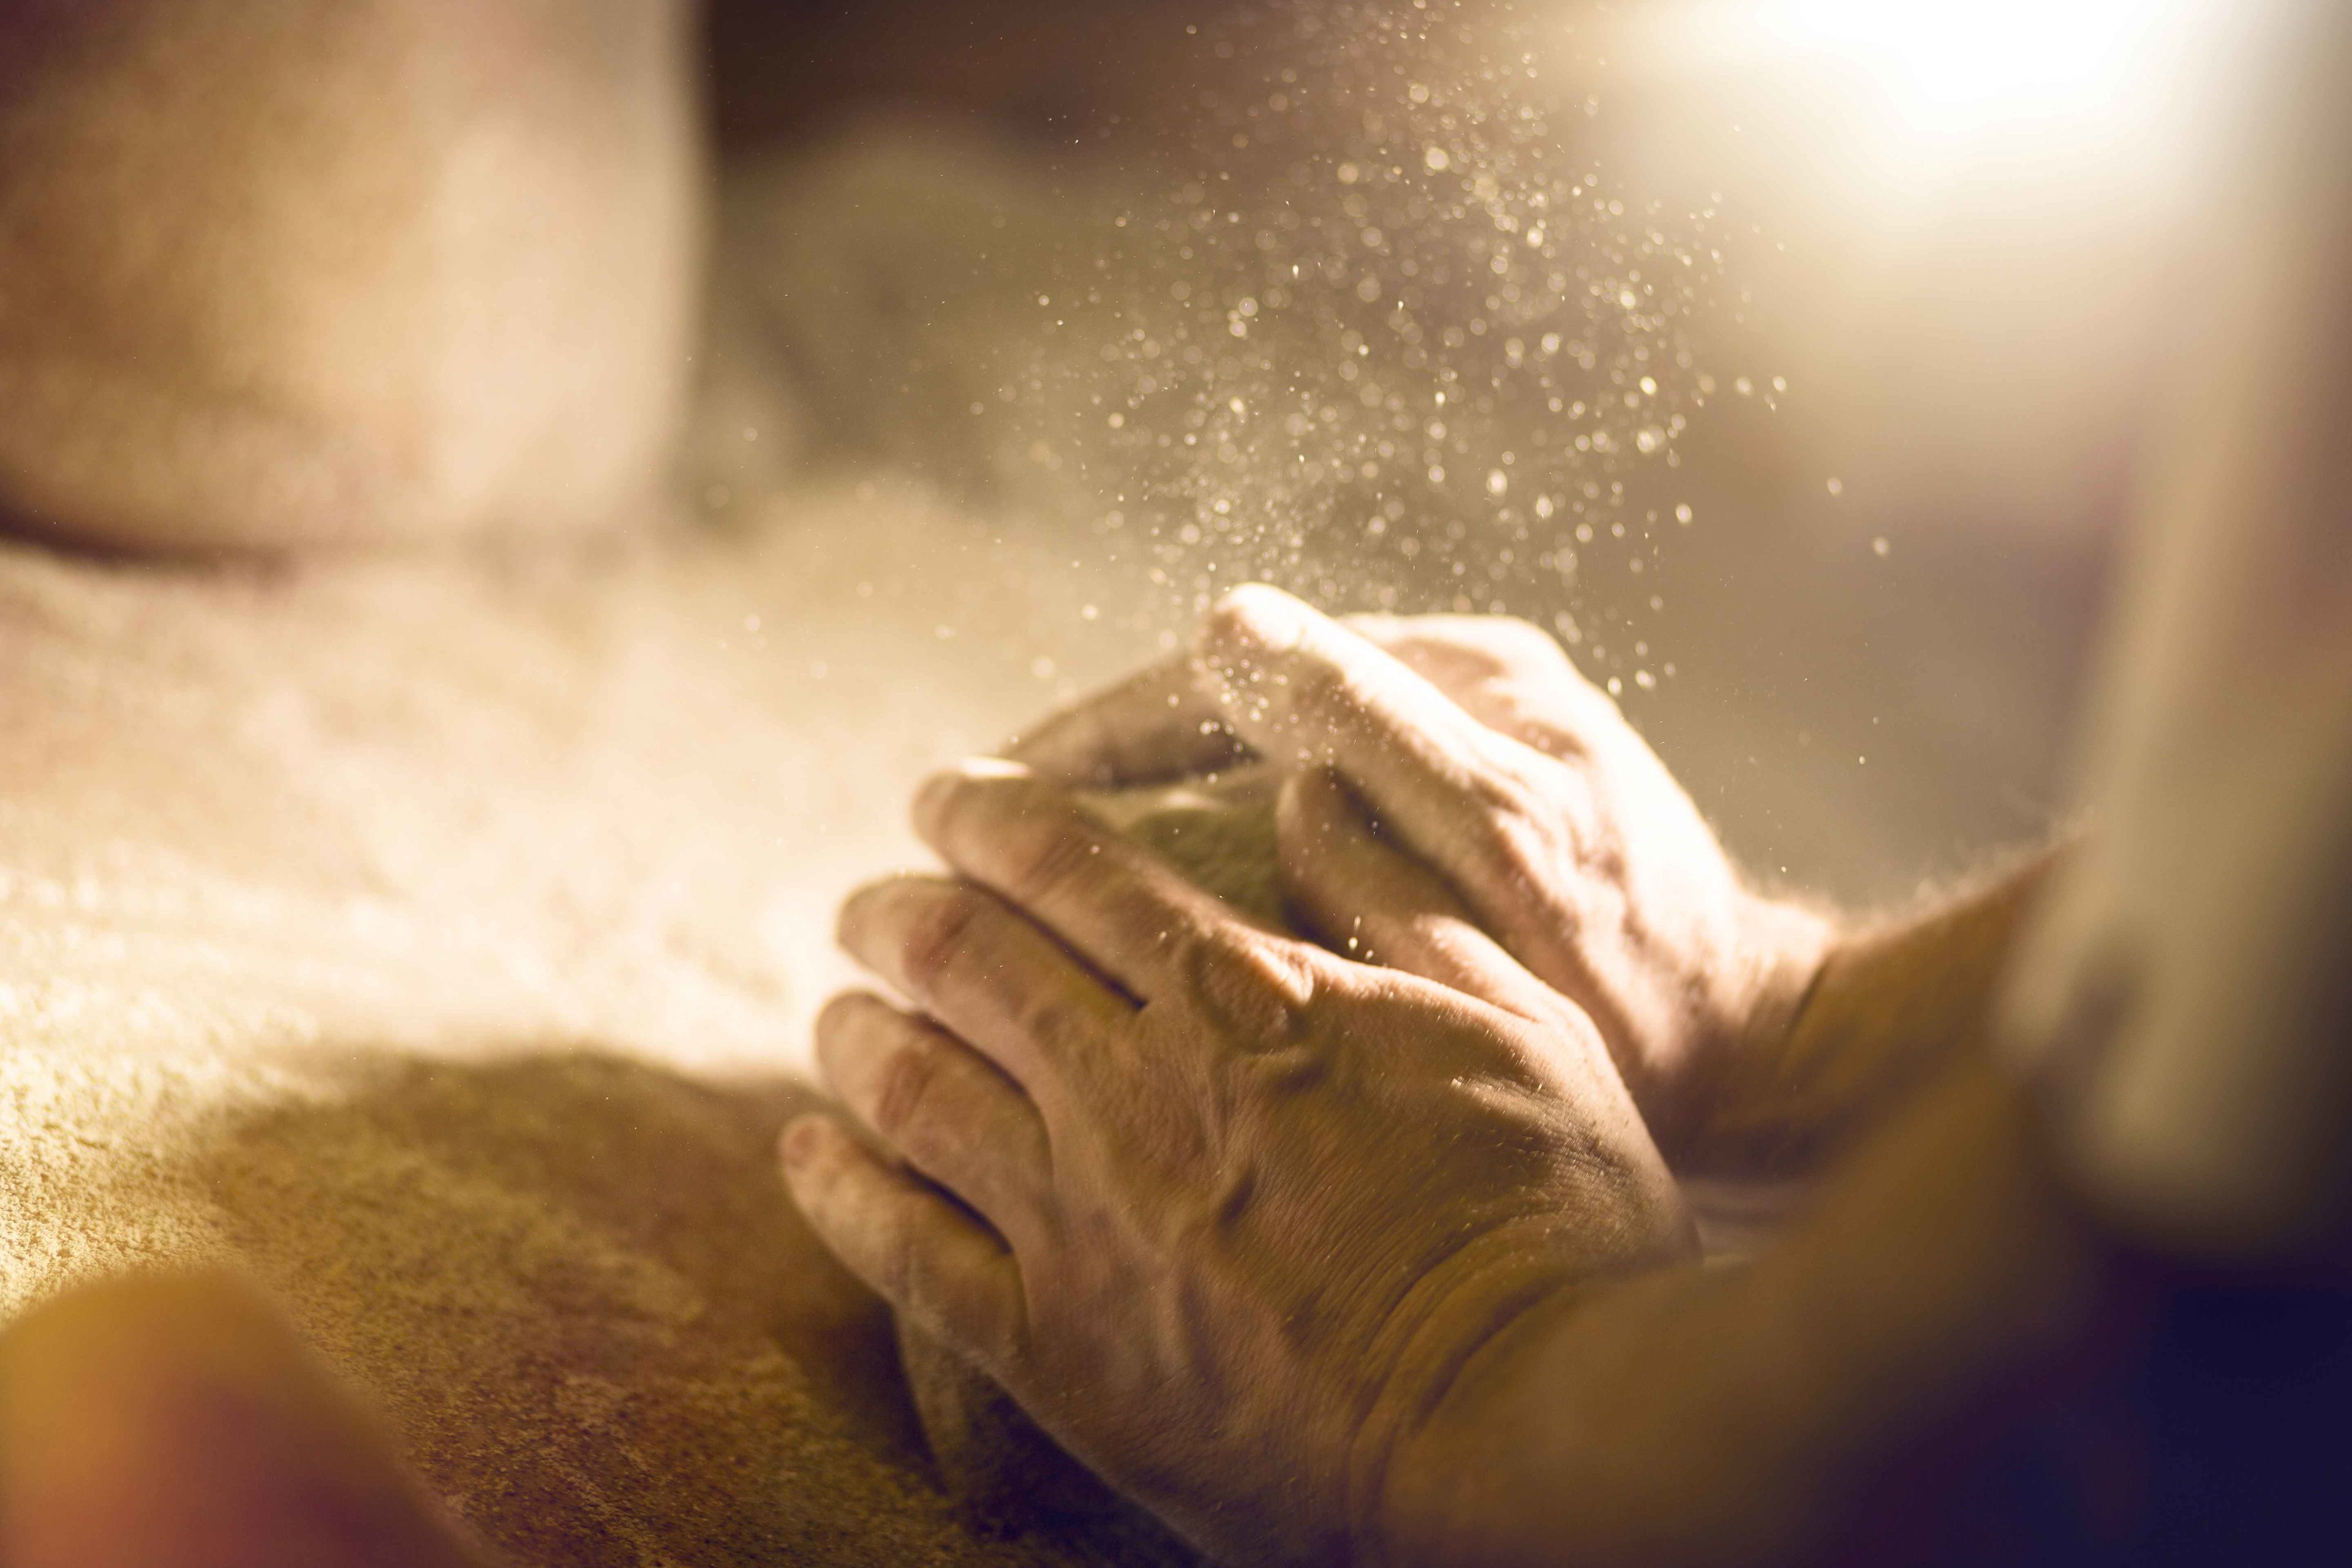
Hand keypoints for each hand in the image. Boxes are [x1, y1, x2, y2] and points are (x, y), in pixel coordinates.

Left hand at [784, 762, 1692, 1564]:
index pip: (1068, 866)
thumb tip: (1310, 785)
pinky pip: (904, 1251)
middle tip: (868, 901)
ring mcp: (1085, 1222)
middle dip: (897, 911)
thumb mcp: (1519, 1020)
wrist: (1537, 1432)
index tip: (945, 797)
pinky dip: (839, 1190)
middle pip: (964, 959)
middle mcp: (1139, 1090)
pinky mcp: (1056, 1351)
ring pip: (910, 1088)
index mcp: (1246, 997)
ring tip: (836, 1013)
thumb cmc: (1556, 1219)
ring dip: (854, 1032)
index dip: (986, 815)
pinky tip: (808, 1151)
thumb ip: (1401, 895)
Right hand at [1009, 585, 1833, 1166]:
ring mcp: (1445, 756)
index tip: (986, 792)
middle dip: (1095, 768)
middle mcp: (1447, 694)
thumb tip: (1222, 626)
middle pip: (1224, 708)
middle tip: (974, 838)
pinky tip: (1137, 918)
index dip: (1096, 732)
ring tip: (1027, 879)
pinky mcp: (1446, 825)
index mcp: (1458, 678)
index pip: (1232, 667)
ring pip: (1244, 766)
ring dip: (1136, 816)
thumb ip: (1376, 730)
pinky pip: (1284, 824)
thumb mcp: (1510, 842)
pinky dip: (1200, 859)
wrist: (1754, 1056)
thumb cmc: (1642, 972)